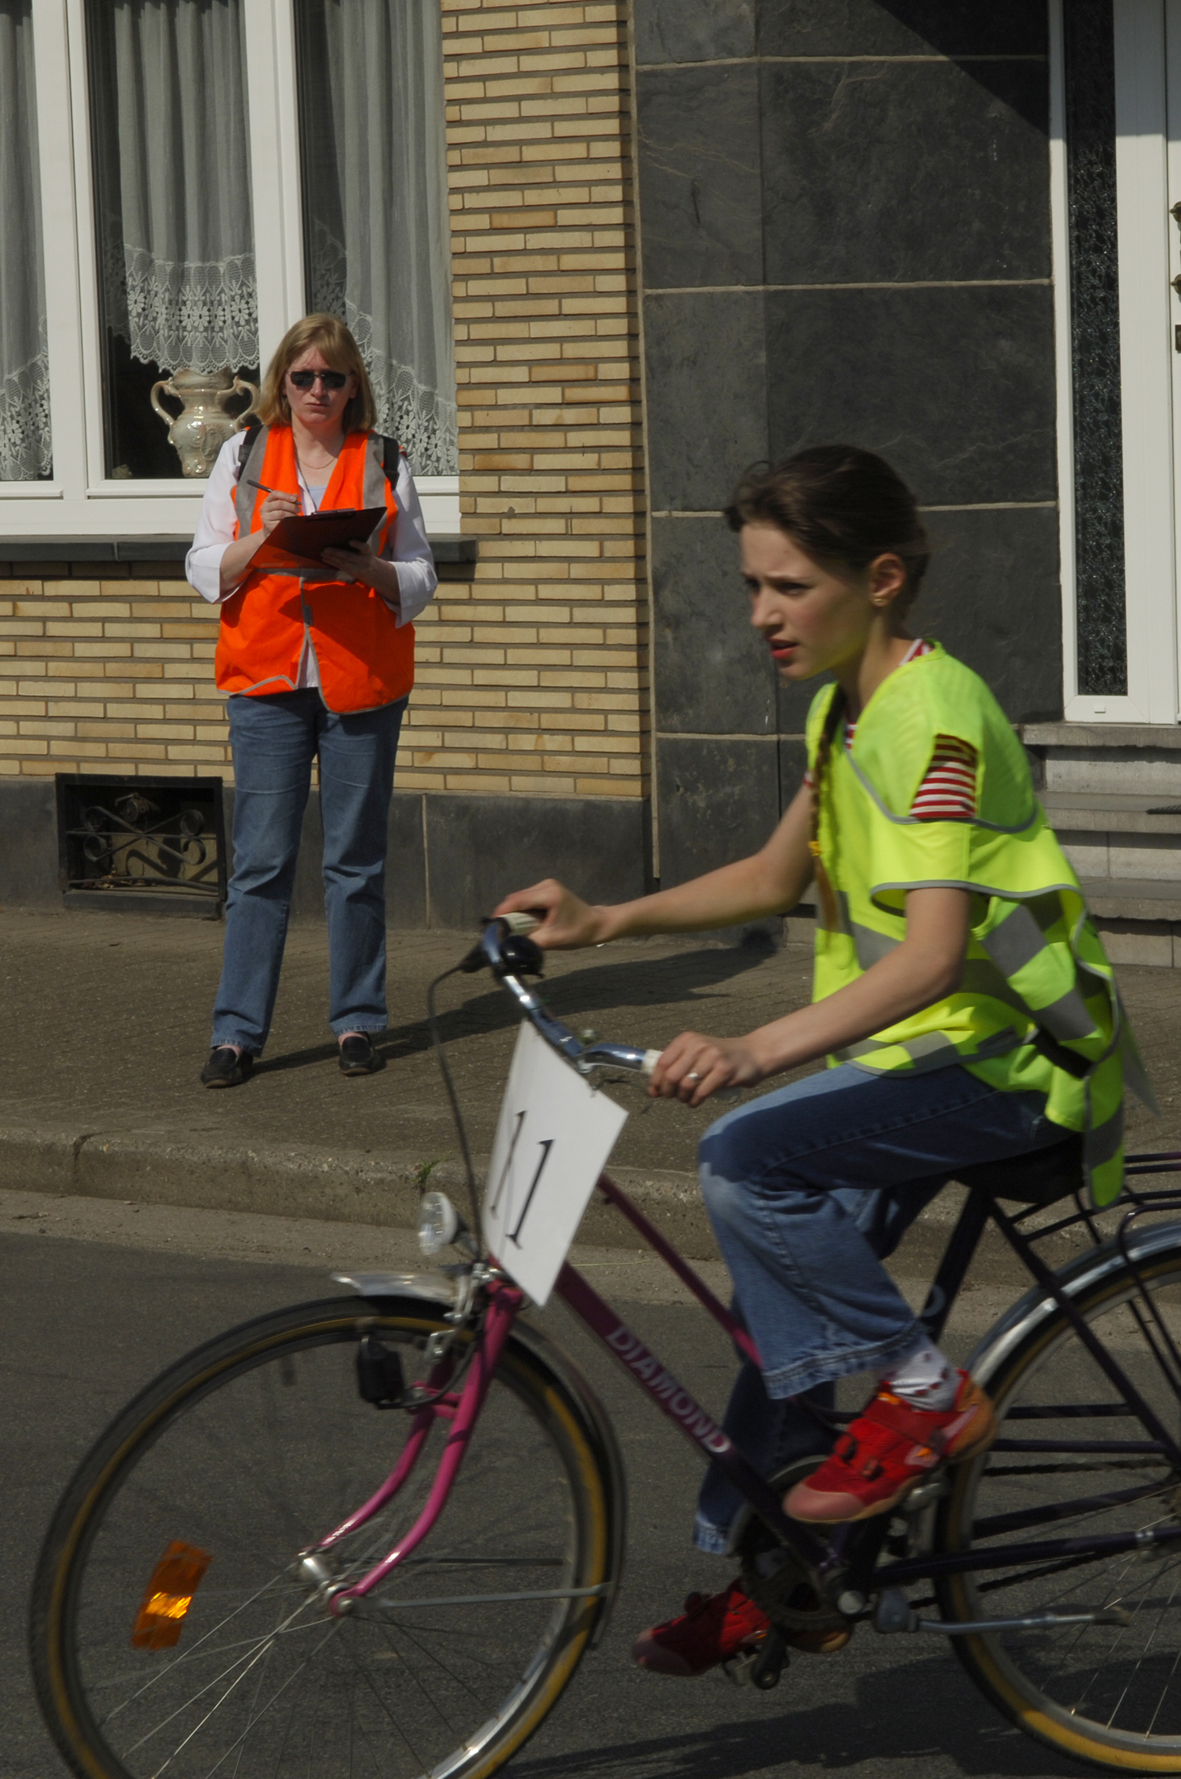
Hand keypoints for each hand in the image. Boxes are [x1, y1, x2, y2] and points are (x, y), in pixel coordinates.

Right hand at [259, 490, 299, 536]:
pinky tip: (291, 522)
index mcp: (267, 500)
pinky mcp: (269, 526)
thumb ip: (288, 499)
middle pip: (279, 504)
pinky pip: (281, 522)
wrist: (271, 528)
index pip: (275, 494)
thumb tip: (295, 496)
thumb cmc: (278, 514)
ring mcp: (265, 517)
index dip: (286, 495)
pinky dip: (288, 522)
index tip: (295, 499)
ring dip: (291, 515)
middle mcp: (264, 508)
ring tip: (296, 516)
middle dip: (291, 506)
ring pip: (281, 514)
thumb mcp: (282, 505)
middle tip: (298, 509)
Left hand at [320, 540, 377, 585]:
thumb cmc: (366, 555)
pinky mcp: (351, 573)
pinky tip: (324, 558)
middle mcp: (364, 561)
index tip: (350, 541)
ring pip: (342, 563)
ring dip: (331, 558)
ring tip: (322, 553)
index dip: (358, 545)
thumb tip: (339, 535)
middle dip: (336, 553)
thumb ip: (358, 544)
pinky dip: (331, 562)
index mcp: (368, 552)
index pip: (365, 547)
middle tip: (325, 549)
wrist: (373, 571)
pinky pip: (340, 567)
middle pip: (349, 556)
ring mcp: (358, 569)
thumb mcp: (366, 550)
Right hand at [492, 878, 610, 948]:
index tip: (492, 926)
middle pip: (516, 898)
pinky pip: (527, 899)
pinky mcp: (546, 889)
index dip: (502, 912)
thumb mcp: (552, 940)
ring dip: (516, 913)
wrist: (596, 924)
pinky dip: (524, 911)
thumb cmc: (578, 932)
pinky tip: (528, 922)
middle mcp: (546, 885)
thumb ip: (529, 941)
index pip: (517, 900)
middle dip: (508, 915)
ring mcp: (546, 885)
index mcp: (549, 894)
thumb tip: (508, 945)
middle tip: (504, 932)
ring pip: (520, 899)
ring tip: (517, 929)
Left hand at [649, 1030, 767, 1105]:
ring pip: (685, 1085)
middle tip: (673, 1097)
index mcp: (687, 1039)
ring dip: (683, 1098)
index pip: (662, 1062)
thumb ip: (676, 1066)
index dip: (655, 1081)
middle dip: (668, 1092)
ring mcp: (712, 1057)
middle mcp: (698, 1045)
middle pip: (671, 1076)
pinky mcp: (724, 1070)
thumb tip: (653, 1089)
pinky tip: (695, 1102)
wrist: (751, 1054)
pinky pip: (701, 1092)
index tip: (655, 1092)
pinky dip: (695, 1102)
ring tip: (687, 1099)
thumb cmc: (718, 1058)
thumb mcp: (696, 1053)